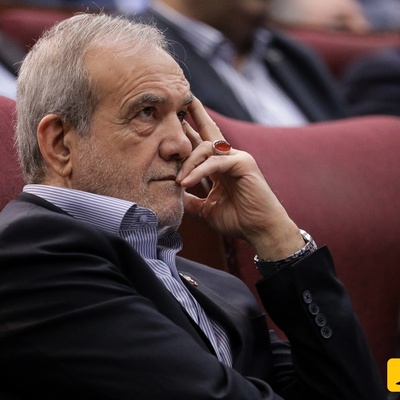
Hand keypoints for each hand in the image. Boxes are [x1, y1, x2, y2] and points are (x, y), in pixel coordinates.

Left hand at [176, 97, 304, 259]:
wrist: (259, 231)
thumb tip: (174, 195)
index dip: (189, 133)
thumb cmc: (237, 220)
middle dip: (195, 114)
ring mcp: (238, 158)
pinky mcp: (243, 164)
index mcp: (220, 167)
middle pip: (209, 130)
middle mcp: (229, 158)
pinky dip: (200, 171)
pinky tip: (187, 182)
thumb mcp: (206, 209)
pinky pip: (216, 162)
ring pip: (206, 147)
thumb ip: (190, 200)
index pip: (202, 145)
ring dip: (189, 162)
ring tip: (178, 180)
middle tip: (182, 100)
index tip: (174, 123)